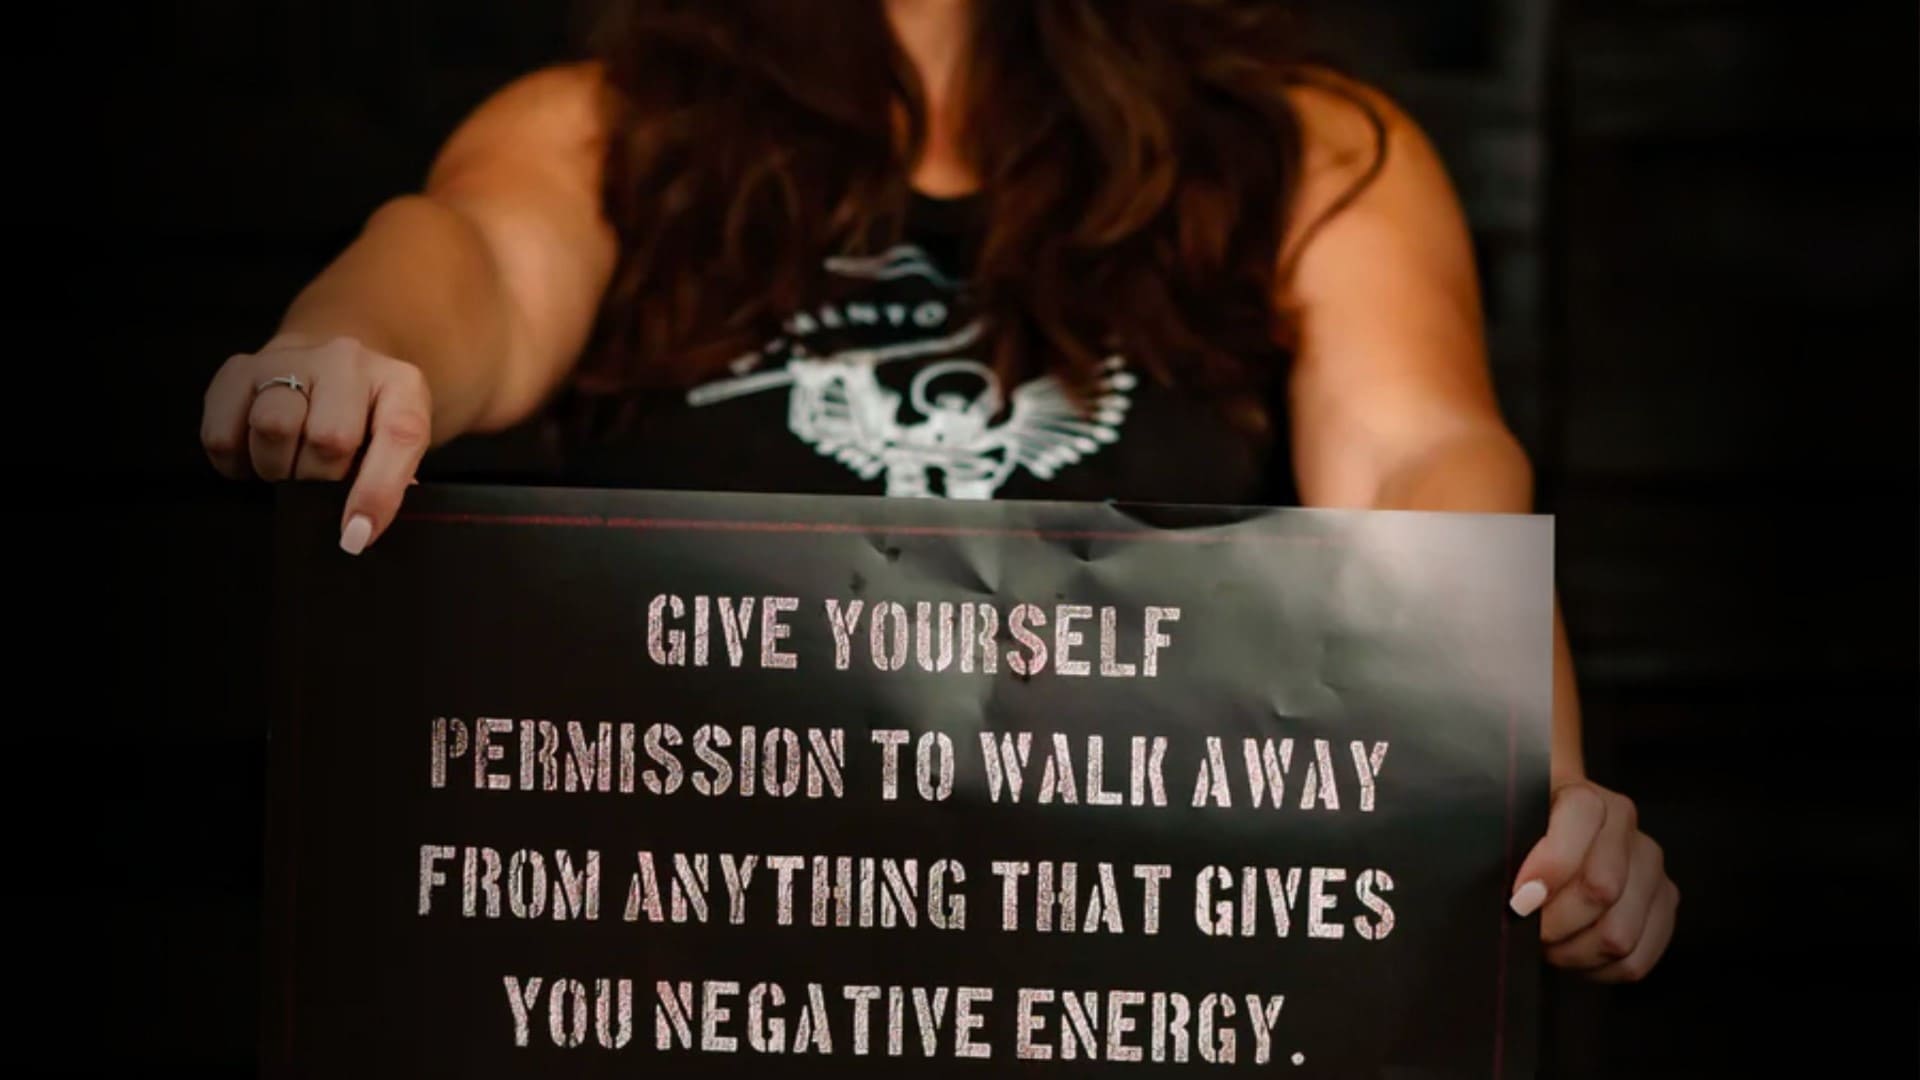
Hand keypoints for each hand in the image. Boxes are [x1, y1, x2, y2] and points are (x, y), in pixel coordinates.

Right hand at [201, 334, 431, 553]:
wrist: (329, 368)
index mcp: (400, 383)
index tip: (356, 535)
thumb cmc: (365, 421)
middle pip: (329, 438)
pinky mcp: (239, 368)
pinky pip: (223, 432)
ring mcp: (291, 358)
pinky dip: (235, 462)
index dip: (378, 491)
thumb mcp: (395, 444)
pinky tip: (252, 455)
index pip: (399, 435)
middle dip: (319, 479)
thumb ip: (390, 481)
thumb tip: (358, 530)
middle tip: (316, 483)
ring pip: (272, 426)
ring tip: (286, 466)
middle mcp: (348, 361)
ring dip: (275, 467)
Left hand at [1508, 778, 1677, 981]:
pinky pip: (1635, 960)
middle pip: (1601, 889)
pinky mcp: (1664, 904)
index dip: (1550, 868)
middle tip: (1528, 929)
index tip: (1519, 900)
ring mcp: (1650, 866)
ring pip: (1619, 933)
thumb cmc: (1522, 837)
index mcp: (1585, 797)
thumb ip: (1506, 839)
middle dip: (1555, 921)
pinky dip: (1597, 969)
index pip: (1580, 825)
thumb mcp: (1508, 825)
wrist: (1551, 841)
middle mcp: (1625, 826)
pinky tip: (1574, 953)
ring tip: (1548, 944)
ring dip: (1573, 951)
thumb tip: (1515, 890)